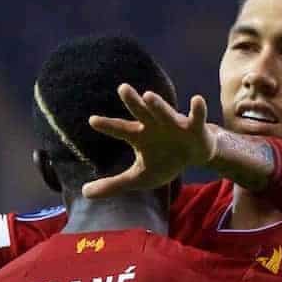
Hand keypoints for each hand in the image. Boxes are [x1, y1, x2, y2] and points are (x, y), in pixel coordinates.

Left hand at [84, 84, 215, 198]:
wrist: (193, 156)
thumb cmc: (164, 162)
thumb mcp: (138, 177)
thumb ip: (112, 184)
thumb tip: (84, 193)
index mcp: (139, 136)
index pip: (121, 130)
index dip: (108, 126)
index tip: (92, 121)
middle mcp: (154, 125)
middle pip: (141, 112)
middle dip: (133, 101)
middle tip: (122, 88)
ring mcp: (174, 124)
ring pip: (165, 112)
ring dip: (158, 105)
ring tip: (148, 96)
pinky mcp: (195, 128)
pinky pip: (197, 117)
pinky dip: (197, 109)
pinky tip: (197, 100)